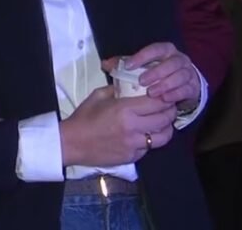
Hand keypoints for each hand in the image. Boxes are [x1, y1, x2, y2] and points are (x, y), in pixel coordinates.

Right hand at [60, 86, 176, 166]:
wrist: (72, 143)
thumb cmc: (84, 117)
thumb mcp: (98, 96)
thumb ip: (117, 89)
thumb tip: (131, 85)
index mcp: (125, 109)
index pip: (157, 103)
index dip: (166, 99)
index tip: (166, 95)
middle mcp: (133, 127)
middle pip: (165, 119)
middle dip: (170, 112)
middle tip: (168, 107)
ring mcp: (134, 144)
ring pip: (163, 137)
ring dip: (166, 128)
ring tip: (162, 123)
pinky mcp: (132, 157)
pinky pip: (149, 148)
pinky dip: (151, 141)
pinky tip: (145, 135)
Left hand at [104, 42, 200, 108]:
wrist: (180, 85)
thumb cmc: (156, 73)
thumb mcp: (140, 67)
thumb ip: (123, 64)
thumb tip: (105, 64)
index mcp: (166, 51)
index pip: (156, 49)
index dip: (143, 56)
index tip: (129, 66)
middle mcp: (179, 59)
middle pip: (171, 62)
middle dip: (157, 72)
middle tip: (142, 82)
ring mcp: (188, 72)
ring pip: (181, 75)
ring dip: (166, 84)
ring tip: (152, 93)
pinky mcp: (193, 87)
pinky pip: (187, 89)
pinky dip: (176, 94)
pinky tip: (165, 99)